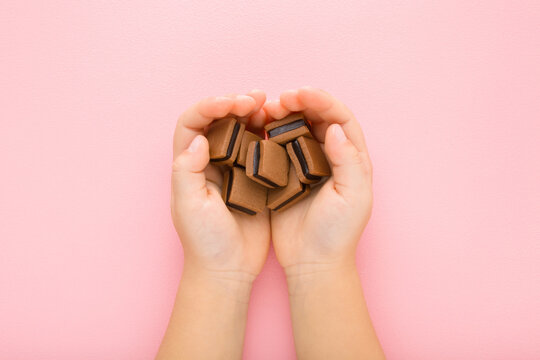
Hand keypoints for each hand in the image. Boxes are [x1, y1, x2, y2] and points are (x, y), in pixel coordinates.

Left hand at [171, 90, 269, 281]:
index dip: (209, 107)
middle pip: (217, 120)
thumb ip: (188, 171)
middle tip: (255, 97)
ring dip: (253, 113)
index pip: (193, 123)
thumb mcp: (190, 207)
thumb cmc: (205, 242)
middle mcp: (209, 161)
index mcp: (190, 165)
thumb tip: (200, 139)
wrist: (229, 269)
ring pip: (240, 129)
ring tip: (270, 105)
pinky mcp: (254, 177)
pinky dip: (269, 133)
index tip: (231, 103)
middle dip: (234, 102)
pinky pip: (260, 147)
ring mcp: (233, 167)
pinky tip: (280, 127)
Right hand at [263, 87, 373, 276]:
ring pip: (296, 127)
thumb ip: (347, 161)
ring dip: (284, 114)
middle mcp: (329, 156)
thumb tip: (335, 127)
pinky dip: (269, 132)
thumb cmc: (337, 234)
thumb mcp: (352, 198)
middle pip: (317, 117)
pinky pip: (277, 145)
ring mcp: (306, 164)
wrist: (312, 262)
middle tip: (281, 98)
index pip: (340, 118)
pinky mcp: (285, 173)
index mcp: (352, 159)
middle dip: (301, 101)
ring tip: (267, 108)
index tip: (301, 93)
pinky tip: (257, 127)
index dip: (323, 101)